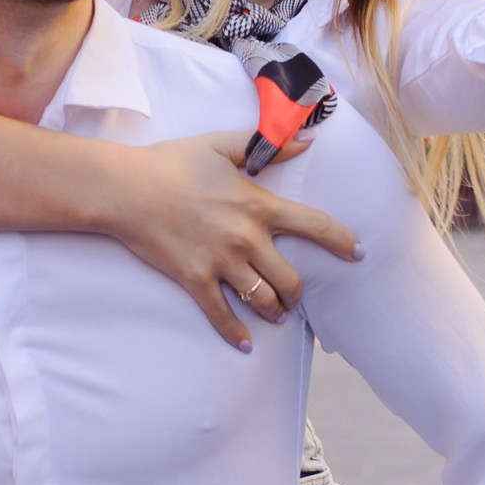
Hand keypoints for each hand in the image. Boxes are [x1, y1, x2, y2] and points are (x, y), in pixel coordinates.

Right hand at [98, 132, 360, 349]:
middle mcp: (246, 238)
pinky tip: (245, 343)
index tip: (358, 254)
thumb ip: (266, 145)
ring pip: (264, 301)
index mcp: (258, 205)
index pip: (314, 226)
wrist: (126, 188)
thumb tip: (305, 141)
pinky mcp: (195, 280)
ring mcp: (221, 262)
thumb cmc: (171, 162)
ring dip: (275, 312)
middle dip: (298, 294)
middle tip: (295, 298)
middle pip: (290, 280)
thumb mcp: (221, 146)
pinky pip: (222, 315)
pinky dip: (236, 333)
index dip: (341, 242)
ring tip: (276, 315)